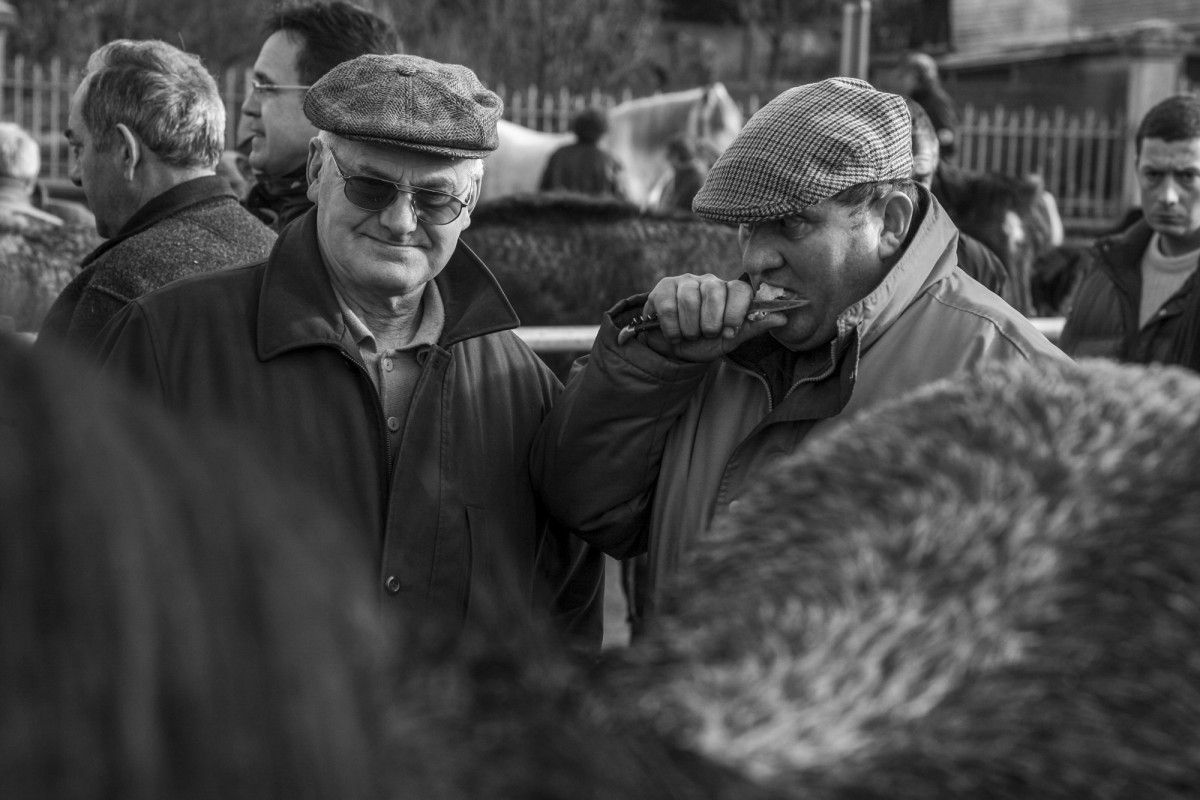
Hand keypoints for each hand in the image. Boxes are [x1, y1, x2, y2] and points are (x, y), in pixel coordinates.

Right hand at [638, 274, 788, 362]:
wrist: (671, 350)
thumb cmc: (703, 343)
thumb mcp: (729, 340)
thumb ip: (753, 327)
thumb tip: (783, 318)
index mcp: (729, 291)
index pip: (740, 289)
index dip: (736, 312)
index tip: (729, 332)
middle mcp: (709, 281)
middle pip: (714, 293)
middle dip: (710, 323)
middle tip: (706, 334)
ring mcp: (685, 281)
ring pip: (689, 300)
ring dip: (689, 328)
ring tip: (689, 335)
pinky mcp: (663, 288)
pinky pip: (668, 306)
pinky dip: (672, 328)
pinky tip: (674, 333)